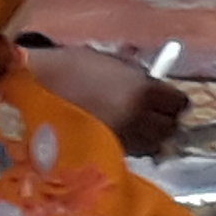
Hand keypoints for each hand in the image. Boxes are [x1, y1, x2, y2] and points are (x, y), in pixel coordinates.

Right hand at [23, 43, 191, 155]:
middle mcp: (138, 118)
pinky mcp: (106, 154)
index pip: (179, 103)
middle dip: (164, 121)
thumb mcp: (111, 62)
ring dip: (149, 137)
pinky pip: (130, 153)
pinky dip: (129, 146)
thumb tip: (154, 85)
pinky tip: (116, 135)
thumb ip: (138, 76)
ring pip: (153, 146)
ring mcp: (122, 139)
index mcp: (142, 90)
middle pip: (170, 128)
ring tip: (134, 126)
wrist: (35, 88)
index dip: (174, 101)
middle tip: (152, 114)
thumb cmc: (71, 67)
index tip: (167, 99)